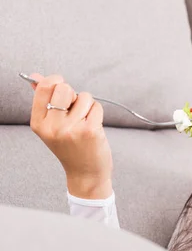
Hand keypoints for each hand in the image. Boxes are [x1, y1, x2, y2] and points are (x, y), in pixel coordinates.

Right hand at [28, 73, 113, 198]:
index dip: (55, 80)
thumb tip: (34, 77)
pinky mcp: (90, 131)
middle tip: (75, 108)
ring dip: (87, 105)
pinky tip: (93, 126)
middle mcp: (53, 127)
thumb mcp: (51, 126)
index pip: (43, 88)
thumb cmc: (70, 147)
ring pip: (84, 96)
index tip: (61, 85)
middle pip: (64, 88)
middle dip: (73, 93)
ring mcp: (72, 129)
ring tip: (84, 121)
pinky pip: (96, 106)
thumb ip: (43, 100)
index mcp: (39, 123)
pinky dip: (97, 112)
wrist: (85, 173)